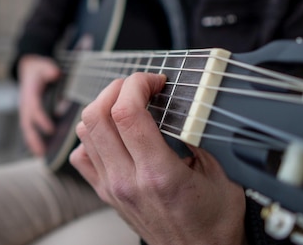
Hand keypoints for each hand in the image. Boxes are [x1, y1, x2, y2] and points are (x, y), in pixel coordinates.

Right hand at [17, 55, 60, 155]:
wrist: (28, 68)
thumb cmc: (39, 69)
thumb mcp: (43, 65)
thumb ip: (48, 69)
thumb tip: (54, 73)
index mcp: (29, 93)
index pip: (34, 108)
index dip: (41, 119)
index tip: (50, 130)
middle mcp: (25, 104)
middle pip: (27, 123)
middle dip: (33, 138)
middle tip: (40, 152)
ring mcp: (25, 110)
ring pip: (27, 129)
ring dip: (32, 142)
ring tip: (40, 155)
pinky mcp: (28, 114)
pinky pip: (30, 129)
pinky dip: (33, 140)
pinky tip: (40, 151)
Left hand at [69, 73, 247, 244]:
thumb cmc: (214, 222)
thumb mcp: (221, 176)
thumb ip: (200, 138)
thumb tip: (186, 103)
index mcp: (158, 174)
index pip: (127, 113)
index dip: (136, 84)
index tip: (154, 80)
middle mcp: (127, 180)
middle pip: (96, 116)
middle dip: (116, 88)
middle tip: (138, 86)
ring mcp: (112, 187)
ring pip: (84, 132)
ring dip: (102, 107)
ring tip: (126, 103)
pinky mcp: (105, 194)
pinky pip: (81, 156)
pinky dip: (90, 137)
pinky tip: (112, 133)